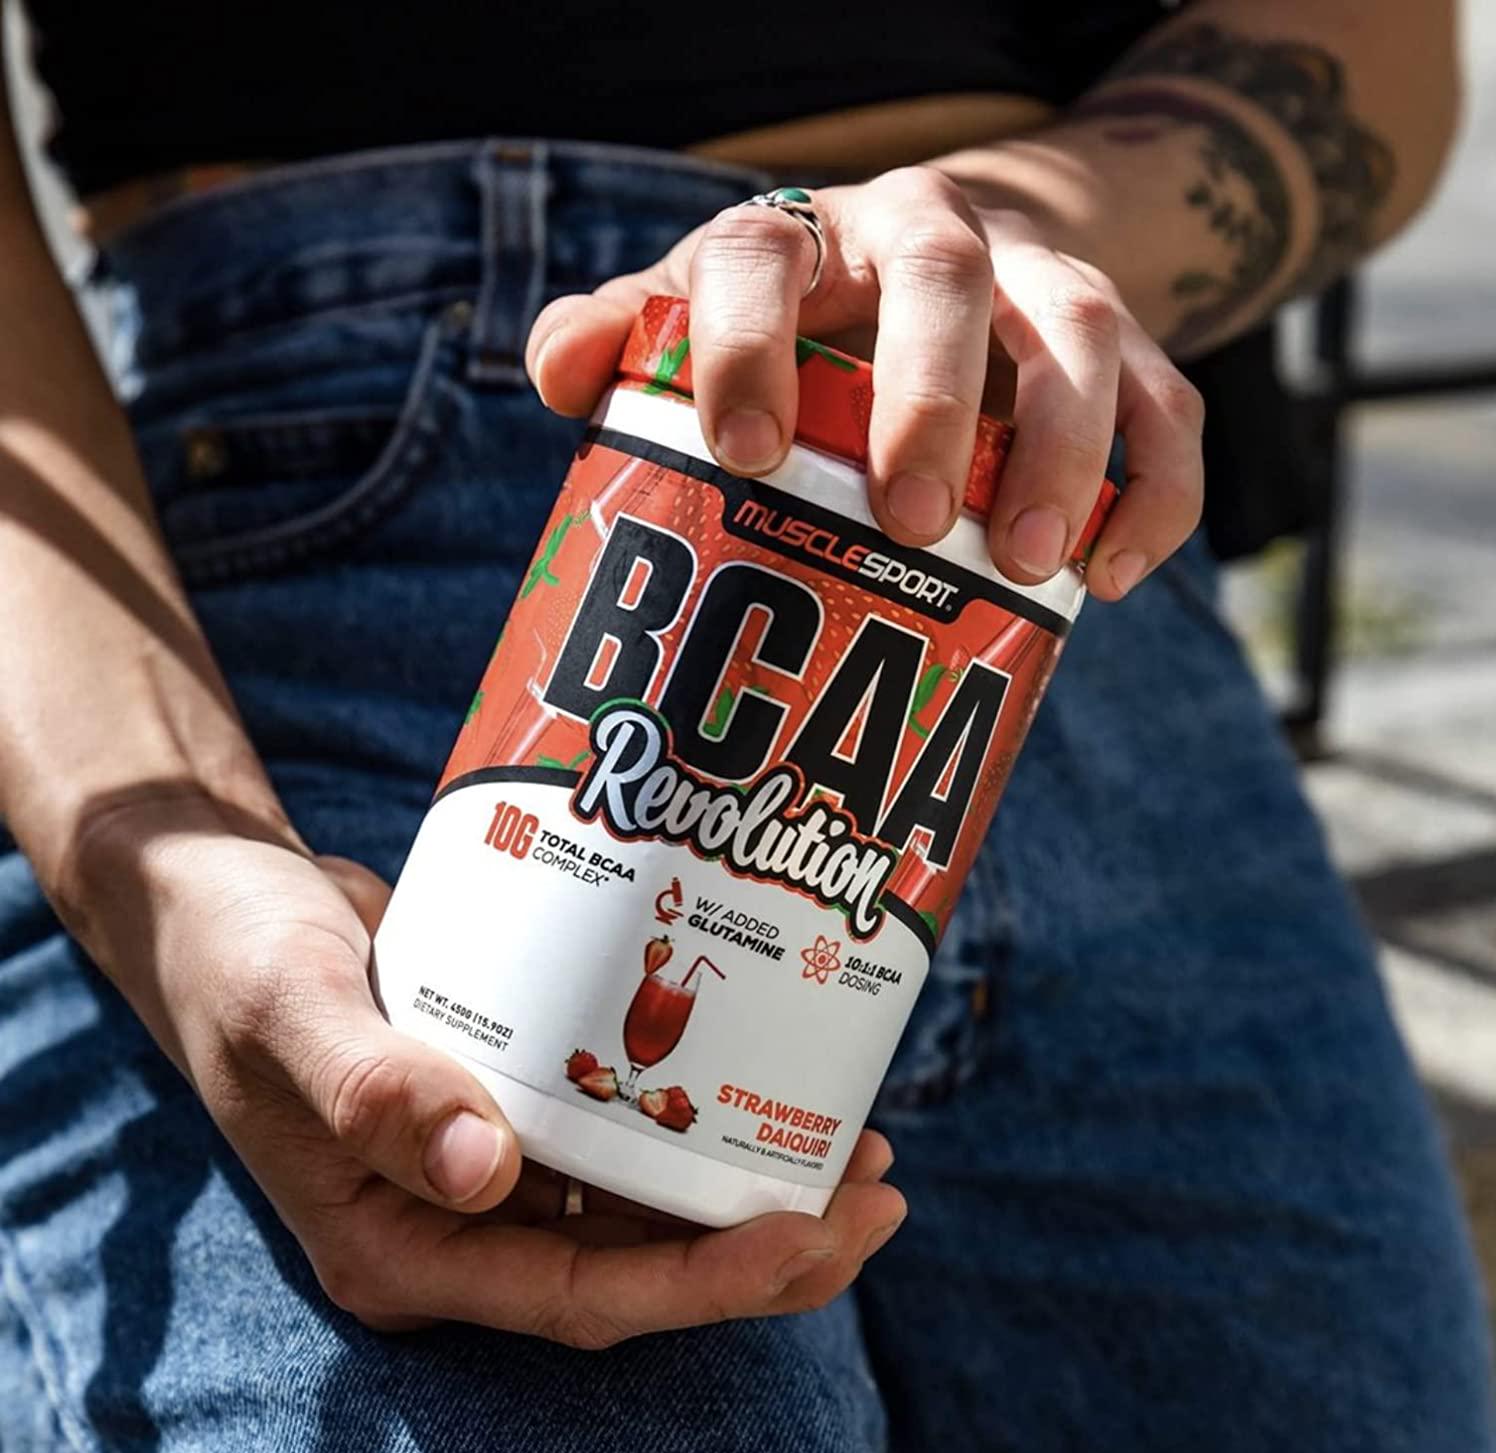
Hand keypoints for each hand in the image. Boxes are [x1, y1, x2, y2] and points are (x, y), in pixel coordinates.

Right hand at [66, 790, 905, 1347]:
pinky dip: (698, 1121)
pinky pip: (622, 1133)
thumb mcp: (288, 1013)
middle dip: (765, 1249)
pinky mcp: (513, 1103)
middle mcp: (456, 1224)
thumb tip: (484, 1171)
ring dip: (751, 1189)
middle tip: (876, 1194)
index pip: (578, 1296)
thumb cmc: (236, 961)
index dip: (700, 1282)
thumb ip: (373, 1091)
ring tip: (861, 1146)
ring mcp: (488, 1167)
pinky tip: (766, 1083)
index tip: (806, 1234)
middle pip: (638, 1268)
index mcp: (400, 1249)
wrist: (220, 904)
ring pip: (645, 1209)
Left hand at [525, 165, 1203, 599]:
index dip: (748, 343)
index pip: (762, 254)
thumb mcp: (703, 320)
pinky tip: (1114, 574)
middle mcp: (929, 236)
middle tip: (911, 519)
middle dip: (929, 397)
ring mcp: (1036, 284)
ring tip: (1027, 562)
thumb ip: (627, 339)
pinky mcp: (1123, 346)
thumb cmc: (798, 327)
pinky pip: (1167, 405)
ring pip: (1079, 330)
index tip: (745, 454)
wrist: (939, 271)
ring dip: (1062, 447)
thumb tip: (560, 374)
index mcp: (805, 236)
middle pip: (944, 277)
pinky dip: (1154, 489)